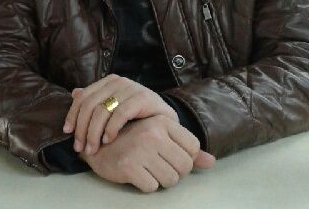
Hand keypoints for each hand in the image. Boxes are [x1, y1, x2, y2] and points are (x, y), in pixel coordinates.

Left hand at [64, 74, 177, 154]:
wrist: (166, 119)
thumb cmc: (137, 115)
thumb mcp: (114, 107)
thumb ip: (95, 100)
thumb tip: (74, 93)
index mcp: (109, 81)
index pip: (83, 96)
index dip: (72, 115)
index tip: (67, 133)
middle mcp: (118, 81)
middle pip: (90, 105)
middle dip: (82, 128)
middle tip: (80, 148)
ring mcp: (131, 88)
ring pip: (102, 110)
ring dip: (94, 133)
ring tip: (92, 149)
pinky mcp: (143, 98)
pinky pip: (120, 114)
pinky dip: (111, 129)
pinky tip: (108, 140)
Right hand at [80, 115, 214, 192]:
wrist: (97, 141)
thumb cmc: (132, 139)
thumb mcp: (159, 136)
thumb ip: (186, 149)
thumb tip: (211, 162)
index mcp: (162, 121)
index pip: (193, 148)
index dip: (183, 158)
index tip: (167, 155)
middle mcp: (153, 132)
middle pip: (184, 167)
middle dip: (173, 172)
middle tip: (157, 165)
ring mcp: (141, 149)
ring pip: (170, 180)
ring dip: (159, 179)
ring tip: (146, 168)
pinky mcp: (128, 165)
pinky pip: (151, 187)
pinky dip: (144, 185)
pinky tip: (134, 173)